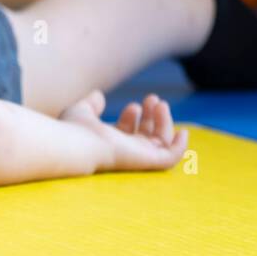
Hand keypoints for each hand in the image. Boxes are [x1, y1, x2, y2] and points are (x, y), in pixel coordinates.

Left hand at [58, 89, 188, 172]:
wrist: (76, 144)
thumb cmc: (73, 130)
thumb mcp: (82, 112)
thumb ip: (90, 104)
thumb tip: (99, 95)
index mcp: (107, 143)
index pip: (127, 133)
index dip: (133, 118)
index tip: (131, 106)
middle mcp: (123, 152)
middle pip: (145, 136)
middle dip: (152, 116)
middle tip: (151, 98)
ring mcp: (136, 157)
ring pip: (159, 142)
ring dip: (165, 122)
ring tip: (160, 104)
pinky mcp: (147, 160)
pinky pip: (170, 159)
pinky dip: (179, 148)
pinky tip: (183, 132)